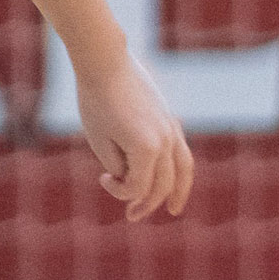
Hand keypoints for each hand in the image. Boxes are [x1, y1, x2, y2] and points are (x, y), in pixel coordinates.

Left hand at [76, 55, 192, 222]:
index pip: (137, 187)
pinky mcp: (170, 119)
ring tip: (174, 210)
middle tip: (132, 216)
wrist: (105, 63)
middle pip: (161, 185)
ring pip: (182, 170)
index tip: (102, 177)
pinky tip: (176, 181)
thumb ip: (119, 166)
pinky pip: (182, 152)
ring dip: (177, 193)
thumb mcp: (100, 141)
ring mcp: (171, 129)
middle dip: (146, 203)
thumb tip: (132, 179)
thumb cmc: (96, 101)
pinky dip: (181, 170)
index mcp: (146, 149)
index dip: (117, 190)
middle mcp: (165, 141)